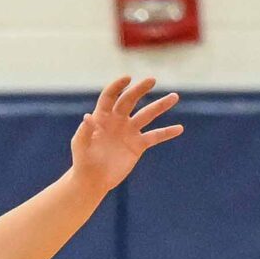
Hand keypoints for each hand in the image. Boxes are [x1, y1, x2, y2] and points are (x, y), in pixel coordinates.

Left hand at [68, 76, 182, 194]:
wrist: (93, 180)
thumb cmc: (83, 161)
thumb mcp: (80, 145)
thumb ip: (84, 131)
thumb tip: (88, 117)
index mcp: (102, 116)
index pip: (110, 96)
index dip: (118, 86)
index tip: (128, 78)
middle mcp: (117, 120)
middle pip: (130, 100)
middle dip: (140, 89)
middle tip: (152, 80)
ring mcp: (129, 131)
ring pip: (147, 115)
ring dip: (160, 105)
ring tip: (174, 97)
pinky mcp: (138, 145)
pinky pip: (155, 136)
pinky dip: (167, 133)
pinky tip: (179, 129)